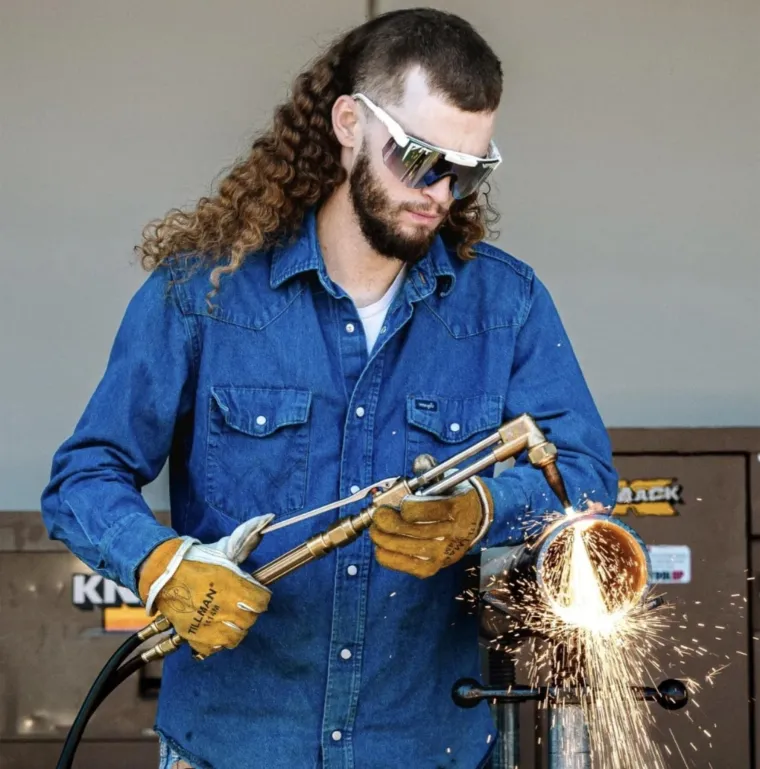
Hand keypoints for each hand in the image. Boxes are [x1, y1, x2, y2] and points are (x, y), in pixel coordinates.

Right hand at [138, 514, 272, 658]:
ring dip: (235, 628)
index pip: (262, 602)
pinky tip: (216, 629)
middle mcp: (225, 609)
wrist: (162, 575)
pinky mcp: (196, 637)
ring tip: (229, 618)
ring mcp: (210, 626)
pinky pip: (216, 648)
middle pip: (250, 620)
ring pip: (236, 636)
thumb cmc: (195, 562)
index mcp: (234, 587)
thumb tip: (268, 518)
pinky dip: (218, 641)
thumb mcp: (223, 549)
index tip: (255, 594)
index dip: (260, 598)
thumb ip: (247, 539)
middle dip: (248, 612)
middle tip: (239, 604)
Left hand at [369, 477, 492, 578]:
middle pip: (411, 530)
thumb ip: (431, 469)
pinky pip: (406, 565)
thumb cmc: (454, 496)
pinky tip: (381, 546)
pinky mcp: (435, 567)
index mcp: (458, 507)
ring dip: (383, 538)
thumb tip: (420, 461)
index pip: (424, 509)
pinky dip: (388, 556)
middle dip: (387, 521)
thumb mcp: (447, 479)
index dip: (405, 506)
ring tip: (375, 529)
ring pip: (405, 547)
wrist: (475, 519)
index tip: (397, 502)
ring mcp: (445, 553)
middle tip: (378, 514)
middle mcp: (454, 533)